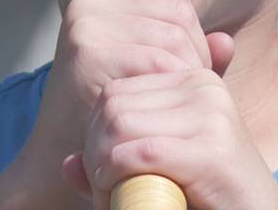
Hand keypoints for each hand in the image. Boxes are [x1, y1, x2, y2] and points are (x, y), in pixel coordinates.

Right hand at [0, 0, 230, 208]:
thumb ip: (189, 56)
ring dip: (187, 73)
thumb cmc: (112, 118)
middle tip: (185, 96)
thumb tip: (226, 43)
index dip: (193, 37)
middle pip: (177, 13)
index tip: (187, 76)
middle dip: (194, 54)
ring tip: (176, 106)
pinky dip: (174, 88)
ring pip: (174, 36)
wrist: (58, 159)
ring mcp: (85, 25)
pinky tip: (167, 115)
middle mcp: (87, 4)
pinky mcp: (89, 52)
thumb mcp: (150, 77)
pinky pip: (160, 61)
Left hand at [61, 68, 277, 209]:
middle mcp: (203, 87)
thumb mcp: (157, 170)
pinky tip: (120, 198)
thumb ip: (117, 161)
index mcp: (192, 79)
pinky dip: (115, 180)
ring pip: (118, 128)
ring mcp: (211, 115)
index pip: (115, 91)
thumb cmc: (205, 197)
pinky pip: (138, 153)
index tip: (102, 173)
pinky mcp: (212, 149)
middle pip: (112, 105)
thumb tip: (65, 164)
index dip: (95, 135)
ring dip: (102, 170)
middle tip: (102, 190)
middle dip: (95, 152)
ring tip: (112, 196)